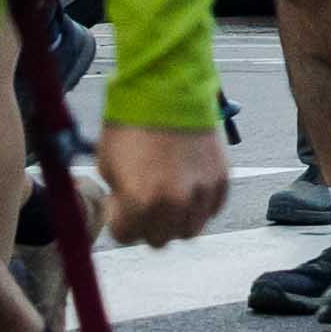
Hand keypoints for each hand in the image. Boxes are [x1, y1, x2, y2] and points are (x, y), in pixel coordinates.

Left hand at [95, 121, 227, 248]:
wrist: (167, 92)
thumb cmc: (132, 127)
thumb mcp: (108, 167)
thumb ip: (119, 198)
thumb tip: (127, 210)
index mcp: (141, 202)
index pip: (126, 236)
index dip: (120, 222)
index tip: (121, 207)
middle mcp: (175, 203)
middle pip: (160, 239)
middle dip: (148, 226)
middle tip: (144, 206)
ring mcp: (202, 192)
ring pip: (190, 230)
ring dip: (177, 220)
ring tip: (168, 200)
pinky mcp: (222, 179)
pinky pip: (212, 209)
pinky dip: (200, 205)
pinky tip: (188, 189)